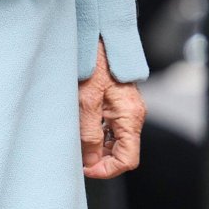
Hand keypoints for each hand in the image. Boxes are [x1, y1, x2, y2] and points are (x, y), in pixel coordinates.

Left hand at [79, 41, 144, 179]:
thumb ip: (89, 135)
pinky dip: (96, 134)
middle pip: (122, 153)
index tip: (86, 169)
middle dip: (100, 159)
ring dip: (96, 147)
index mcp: (130, 117)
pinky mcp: (118, 104)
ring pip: (115, 142)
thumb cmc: (93, 64)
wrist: (97, 38)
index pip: (128, 160)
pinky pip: (110, 128)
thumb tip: (91, 161)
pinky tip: (81, 127)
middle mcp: (132, 115)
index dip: (107, 170)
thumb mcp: (85, 102)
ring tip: (76, 139)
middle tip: (77, 156)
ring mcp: (126, 110)